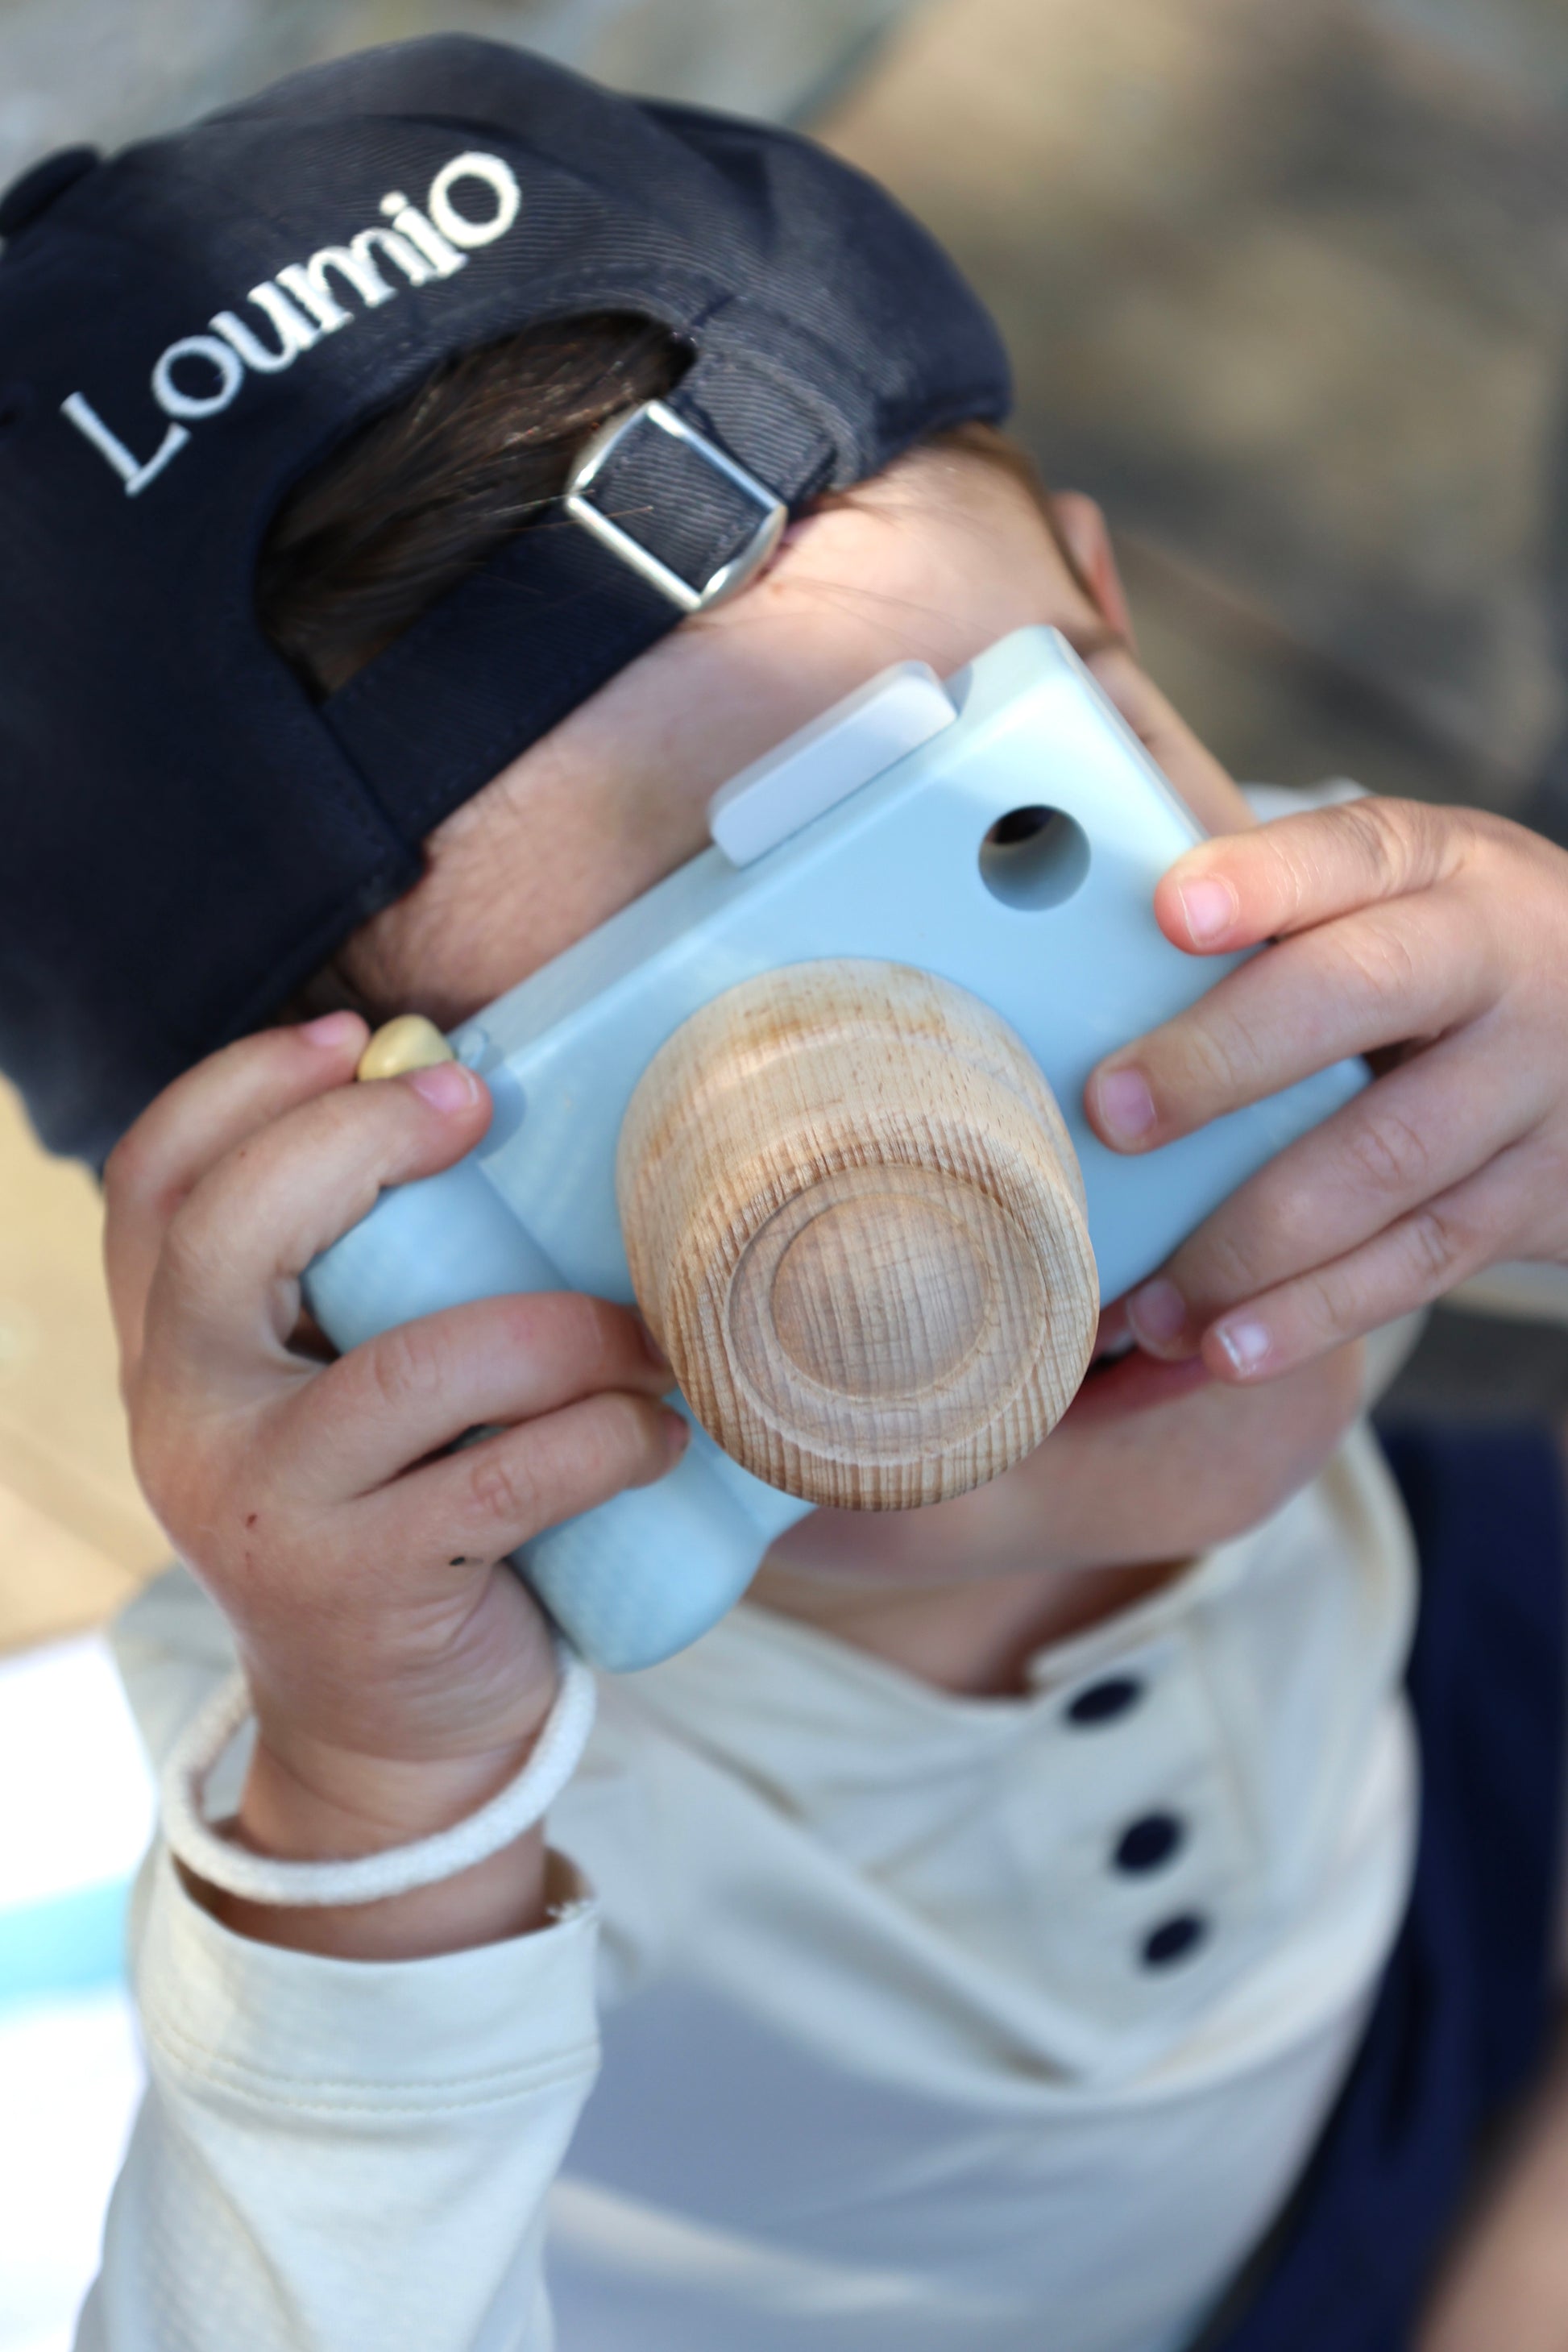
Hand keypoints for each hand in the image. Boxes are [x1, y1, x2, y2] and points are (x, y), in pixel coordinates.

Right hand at [105, 1012, 684, 1954]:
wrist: (385, 1732)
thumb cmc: (394, 1513)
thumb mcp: (332, 1396)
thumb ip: (357, 1286)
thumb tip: (502, 1108)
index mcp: (174, 1352)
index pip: (154, 1184)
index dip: (242, 1086)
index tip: (361, 1039)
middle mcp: (188, 1420)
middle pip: (237, 1233)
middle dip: (367, 1143)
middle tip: (480, 1106)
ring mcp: (269, 1509)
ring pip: (422, 1366)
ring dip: (566, 1329)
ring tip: (649, 1336)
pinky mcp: (367, 1584)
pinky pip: (513, 1473)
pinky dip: (610, 1438)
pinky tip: (659, 1433)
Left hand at [1084, 799, 1567, 1381]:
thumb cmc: (1446, 953)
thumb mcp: (1395, 885)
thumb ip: (1272, 884)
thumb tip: (1087, 822)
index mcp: (1443, 866)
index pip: (1352, 851)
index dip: (1263, 882)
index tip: (1171, 912)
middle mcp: (1500, 963)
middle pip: (1363, 1001)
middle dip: (1227, 1060)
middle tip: (1113, 1112)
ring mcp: (1530, 1088)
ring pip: (1386, 1162)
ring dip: (1252, 1237)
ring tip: (1147, 1290)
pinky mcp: (1535, 1198)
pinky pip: (1417, 1264)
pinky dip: (1312, 1314)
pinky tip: (1224, 1346)